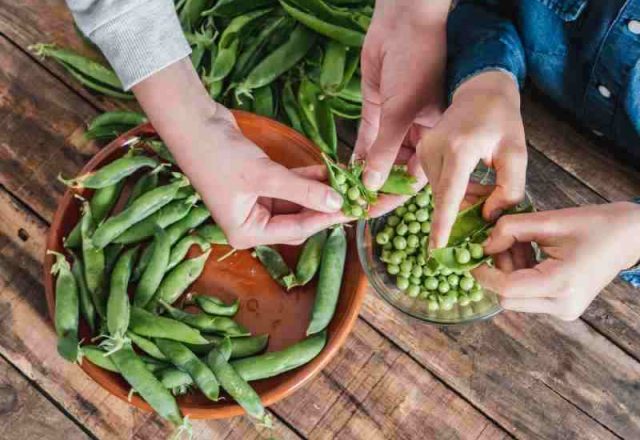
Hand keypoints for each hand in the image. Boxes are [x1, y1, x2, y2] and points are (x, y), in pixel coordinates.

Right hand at [133, 59, 345, 247]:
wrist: (194, 122)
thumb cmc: (219, 156)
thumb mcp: (265, 176)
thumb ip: (303, 191)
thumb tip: (336, 203)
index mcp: (246, 232)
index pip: (295, 230)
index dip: (325, 218)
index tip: (353, 210)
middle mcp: (250, 223)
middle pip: (297, 220)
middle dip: (322, 206)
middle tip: (353, 196)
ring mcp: (254, 203)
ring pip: (295, 202)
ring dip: (316, 190)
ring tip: (344, 180)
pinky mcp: (258, 183)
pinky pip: (288, 186)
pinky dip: (305, 179)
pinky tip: (326, 170)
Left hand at [355, 0, 449, 194]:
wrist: (403, 20)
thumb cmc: (416, 62)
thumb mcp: (401, 111)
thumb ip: (386, 150)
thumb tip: (373, 183)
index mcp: (437, 133)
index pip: (419, 174)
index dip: (399, 194)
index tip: (380, 211)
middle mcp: (418, 130)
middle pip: (398, 168)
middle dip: (379, 188)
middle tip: (358, 208)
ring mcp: (396, 120)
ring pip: (381, 155)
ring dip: (365, 173)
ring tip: (347, 193)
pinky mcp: (378, 108)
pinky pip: (368, 138)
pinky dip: (358, 153)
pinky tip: (345, 171)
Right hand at [418, 70, 526, 248]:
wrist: (480, 91)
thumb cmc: (502, 120)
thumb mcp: (516, 154)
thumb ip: (509, 189)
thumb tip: (489, 216)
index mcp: (459, 149)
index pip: (449, 194)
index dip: (443, 224)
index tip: (436, 248)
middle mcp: (434, 149)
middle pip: (445, 197)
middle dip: (465, 211)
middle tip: (490, 208)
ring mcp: (424, 150)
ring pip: (440, 192)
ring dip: (461, 199)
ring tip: (484, 188)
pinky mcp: (421, 152)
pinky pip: (437, 183)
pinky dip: (454, 189)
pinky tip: (471, 180)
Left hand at [474, 203, 639, 320]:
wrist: (631, 237)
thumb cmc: (596, 224)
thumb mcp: (549, 220)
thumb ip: (511, 229)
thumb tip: (483, 244)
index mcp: (560, 284)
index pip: (506, 288)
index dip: (483, 273)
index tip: (472, 256)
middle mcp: (562, 305)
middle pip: (507, 297)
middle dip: (497, 271)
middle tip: (502, 243)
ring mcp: (564, 310)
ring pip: (515, 299)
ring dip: (508, 273)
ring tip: (522, 245)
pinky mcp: (563, 308)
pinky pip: (528, 297)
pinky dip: (521, 277)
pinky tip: (530, 254)